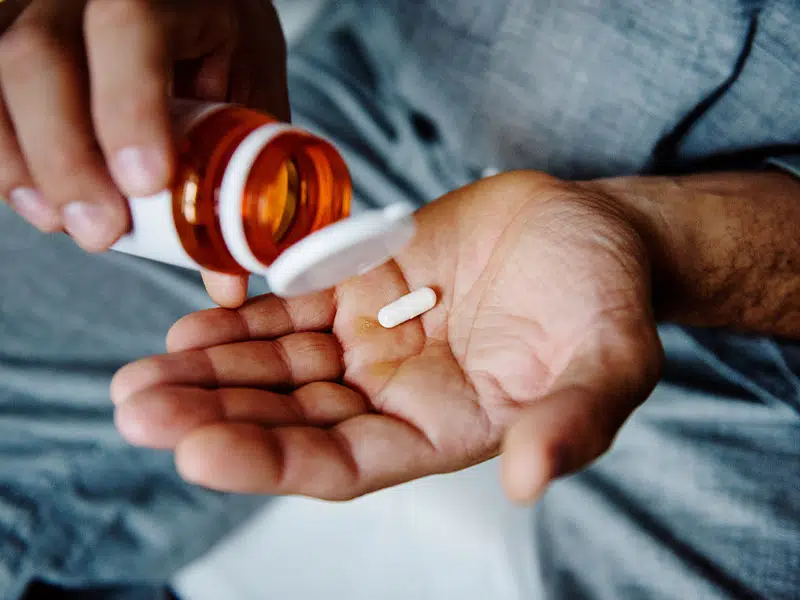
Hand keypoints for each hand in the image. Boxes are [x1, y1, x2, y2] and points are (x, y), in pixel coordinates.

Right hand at [0, 0, 287, 305]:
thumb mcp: (248, 90)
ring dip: (23, 164)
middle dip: (65, 157)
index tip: (146, 182)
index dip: (128, 104)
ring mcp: (35, 7)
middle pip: (40, 56)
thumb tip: (226, 282)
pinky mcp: (7, 38)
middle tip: (100, 233)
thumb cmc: (220, 40)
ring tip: (64, 224)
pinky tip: (35, 200)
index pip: (130, 24)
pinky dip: (4, 156)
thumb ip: (242, 170)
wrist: (189, 1)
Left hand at [111, 172, 662, 502]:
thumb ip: (571, 422)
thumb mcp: (610, 364)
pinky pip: (292, 307)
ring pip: (279, 365)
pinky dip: (244, 318)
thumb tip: (530, 478)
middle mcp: (397, 395)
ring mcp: (375, 340)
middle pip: (292, 416)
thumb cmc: (608, 301)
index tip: (198, 452)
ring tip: (144, 375)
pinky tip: (191, 328)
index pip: (344, 464)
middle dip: (215, 415)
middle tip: (139, 409)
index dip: (273, 460)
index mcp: (445, 430)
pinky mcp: (365, 285)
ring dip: (212, 371)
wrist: (594, 231)